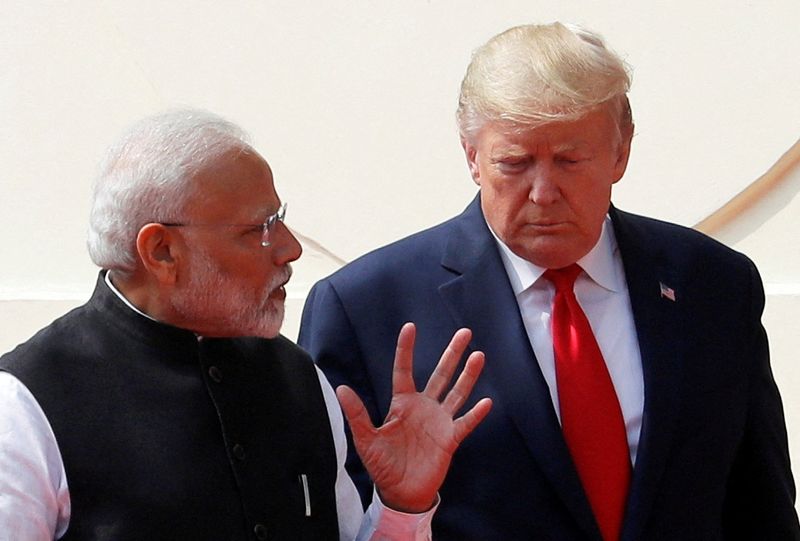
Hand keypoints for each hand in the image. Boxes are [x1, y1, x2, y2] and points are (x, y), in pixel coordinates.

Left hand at [336, 322, 491, 512]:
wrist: (400, 493)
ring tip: (478, 355)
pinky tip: (486, 402)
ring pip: (457, 392)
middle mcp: (423, 407)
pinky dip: (475, 414)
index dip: (406, 349)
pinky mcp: (450, 439)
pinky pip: (465, 423)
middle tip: (464, 332)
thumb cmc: (382, 465)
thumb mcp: (366, 439)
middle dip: (452, 354)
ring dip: (468, 375)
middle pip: (440, 374)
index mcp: (402, 403)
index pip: (404, 370)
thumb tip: (342, 388)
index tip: (410, 327)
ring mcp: (439, 421)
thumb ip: (357, 414)